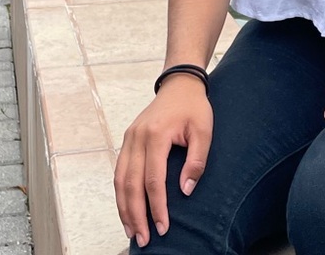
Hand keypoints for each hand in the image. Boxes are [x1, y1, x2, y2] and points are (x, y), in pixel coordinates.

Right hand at [114, 77, 212, 246]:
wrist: (179, 84)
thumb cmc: (193, 107)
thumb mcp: (204, 130)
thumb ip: (196, 161)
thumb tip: (185, 191)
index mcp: (156, 135)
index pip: (153, 180)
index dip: (157, 207)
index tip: (164, 227)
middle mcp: (137, 138)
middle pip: (131, 184)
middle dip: (136, 215)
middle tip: (143, 239)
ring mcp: (129, 138)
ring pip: (120, 180)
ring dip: (124, 208)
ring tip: (131, 231)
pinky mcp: (127, 140)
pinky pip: (119, 171)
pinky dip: (120, 193)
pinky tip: (126, 209)